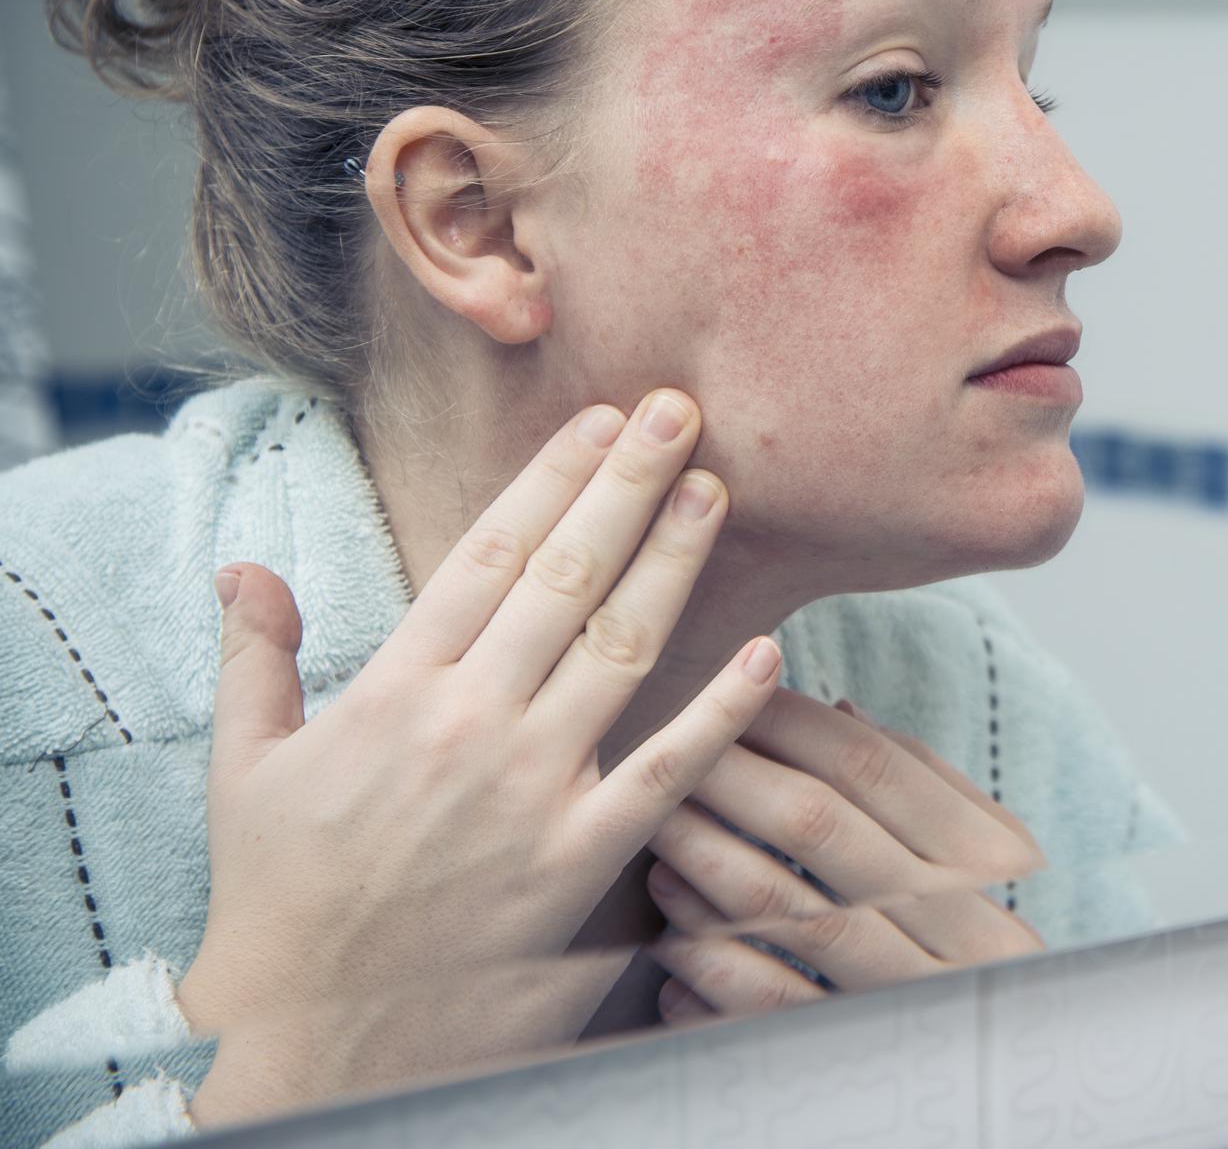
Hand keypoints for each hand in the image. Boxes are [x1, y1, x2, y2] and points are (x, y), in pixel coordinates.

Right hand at [178, 392, 781, 1123]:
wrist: (313, 1032)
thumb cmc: (280, 900)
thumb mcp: (246, 769)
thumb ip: (259, 659)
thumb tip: (245, 568)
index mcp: (394, 690)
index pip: (487, 556)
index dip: (551, 478)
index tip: (600, 419)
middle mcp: (468, 724)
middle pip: (564, 577)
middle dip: (627, 486)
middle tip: (682, 410)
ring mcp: (529, 791)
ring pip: (619, 649)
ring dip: (674, 563)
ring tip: (717, 490)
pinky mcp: (577, 861)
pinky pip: (664, 772)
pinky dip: (720, 711)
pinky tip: (767, 652)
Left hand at [642, 694, 1046, 1019]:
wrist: (1021, 1055)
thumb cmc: (978, 939)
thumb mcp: (979, 859)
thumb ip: (920, 784)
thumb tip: (841, 707)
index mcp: (981, 857)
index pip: (876, 766)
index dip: (795, 726)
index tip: (730, 698)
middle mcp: (949, 914)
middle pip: (821, 827)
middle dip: (732, 782)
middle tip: (668, 757)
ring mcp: (906, 985)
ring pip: (789, 911)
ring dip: (710, 867)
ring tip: (657, 840)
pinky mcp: (861, 1046)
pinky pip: (775, 1004)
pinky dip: (716, 971)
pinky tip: (671, 949)